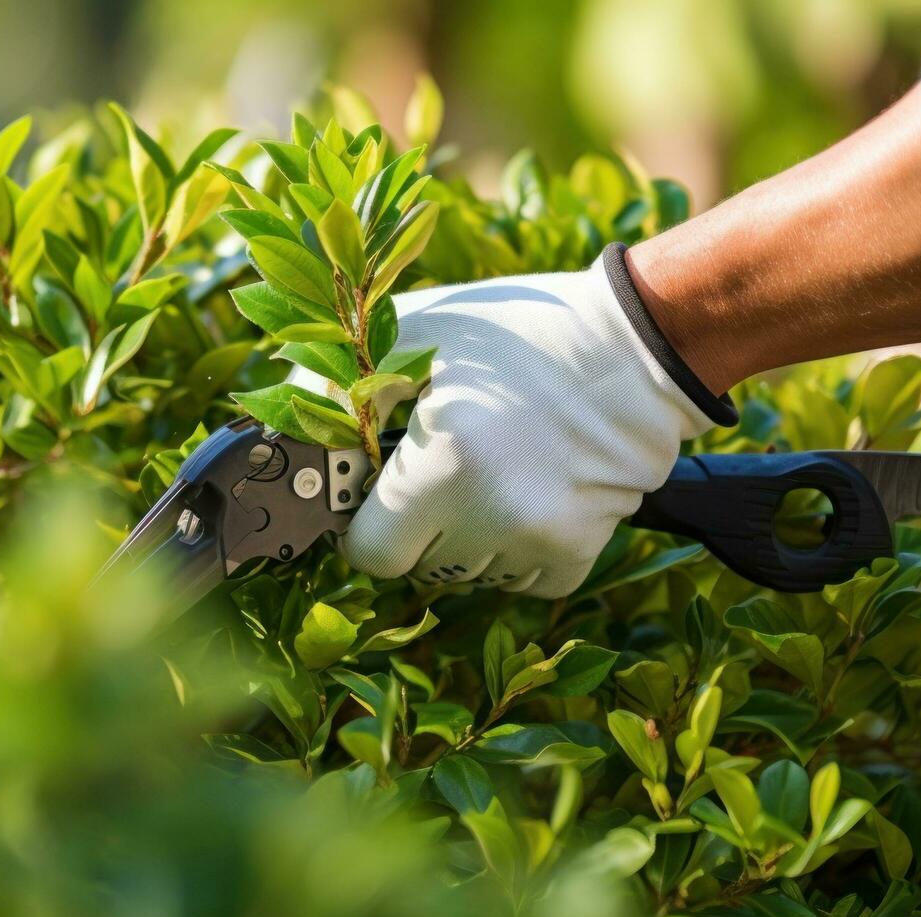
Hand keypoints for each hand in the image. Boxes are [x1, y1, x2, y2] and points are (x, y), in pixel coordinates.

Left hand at [302, 244, 734, 597]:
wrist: (634, 348)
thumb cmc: (517, 334)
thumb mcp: (417, 331)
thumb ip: (340, 383)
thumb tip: (286, 431)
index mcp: (443, 462)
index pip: (368, 553)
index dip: (364, 523)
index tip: (376, 492)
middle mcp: (491, 514)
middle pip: (414, 569)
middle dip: (411, 528)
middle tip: (435, 470)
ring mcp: (538, 540)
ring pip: (465, 578)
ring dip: (463, 539)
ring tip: (488, 471)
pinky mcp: (578, 552)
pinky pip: (519, 582)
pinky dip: (513, 550)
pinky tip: (524, 493)